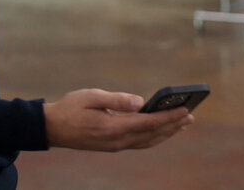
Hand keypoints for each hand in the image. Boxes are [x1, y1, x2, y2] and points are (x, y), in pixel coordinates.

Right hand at [43, 88, 194, 151]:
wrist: (52, 128)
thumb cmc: (70, 108)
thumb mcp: (91, 96)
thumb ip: (116, 99)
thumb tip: (140, 101)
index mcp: (113, 127)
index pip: (148, 122)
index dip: (168, 116)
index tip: (184, 110)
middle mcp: (117, 140)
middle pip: (152, 134)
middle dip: (173, 125)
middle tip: (191, 116)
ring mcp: (116, 146)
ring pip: (148, 141)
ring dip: (167, 133)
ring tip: (182, 123)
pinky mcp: (113, 146)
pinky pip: (140, 143)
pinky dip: (155, 137)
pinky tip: (162, 130)